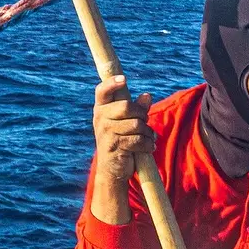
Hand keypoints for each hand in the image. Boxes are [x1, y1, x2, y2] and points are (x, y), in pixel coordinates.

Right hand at [89, 76, 152, 224]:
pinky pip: (137, 139)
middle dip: (142, 115)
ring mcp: (106, 133)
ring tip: (147, 137)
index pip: (102, 91)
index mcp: (101, 109)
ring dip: (147, 132)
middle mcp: (100, 118)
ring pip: (136, 124)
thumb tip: (147, 95)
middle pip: (127, 107)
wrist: (112, 169)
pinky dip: (147, 144)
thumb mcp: (127, 122)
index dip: (112, 83)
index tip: (124, 79)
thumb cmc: (121, 141)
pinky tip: (148, 147)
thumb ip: (137, 108)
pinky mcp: (114, 146)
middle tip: (145, 122)